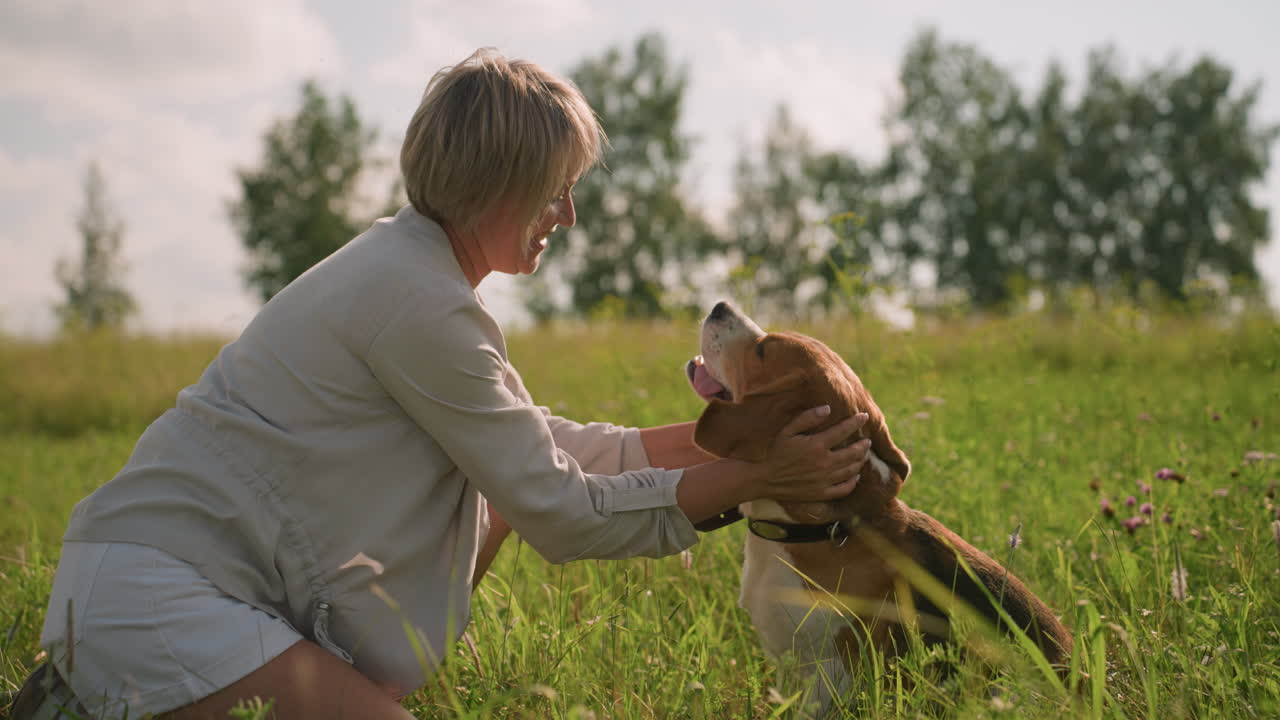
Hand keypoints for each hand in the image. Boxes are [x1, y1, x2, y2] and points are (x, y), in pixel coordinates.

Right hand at [751, 407, 870, 502]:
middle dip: (863, 445)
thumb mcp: (787, 431)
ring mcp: (825, 480)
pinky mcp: (823, 493)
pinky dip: (853, 481)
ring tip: (863, 454)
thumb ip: (807, 418)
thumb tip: (827, 408)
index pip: (843, 431)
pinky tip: (855, 475)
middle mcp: (824, 463)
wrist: (767, 479)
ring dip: (861, 460)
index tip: (864, 416)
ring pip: (852, 470)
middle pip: (853, 452)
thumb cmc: (777, 452)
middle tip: (867, 440)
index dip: (856, 422)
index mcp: (816, 445)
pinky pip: (844, 488)